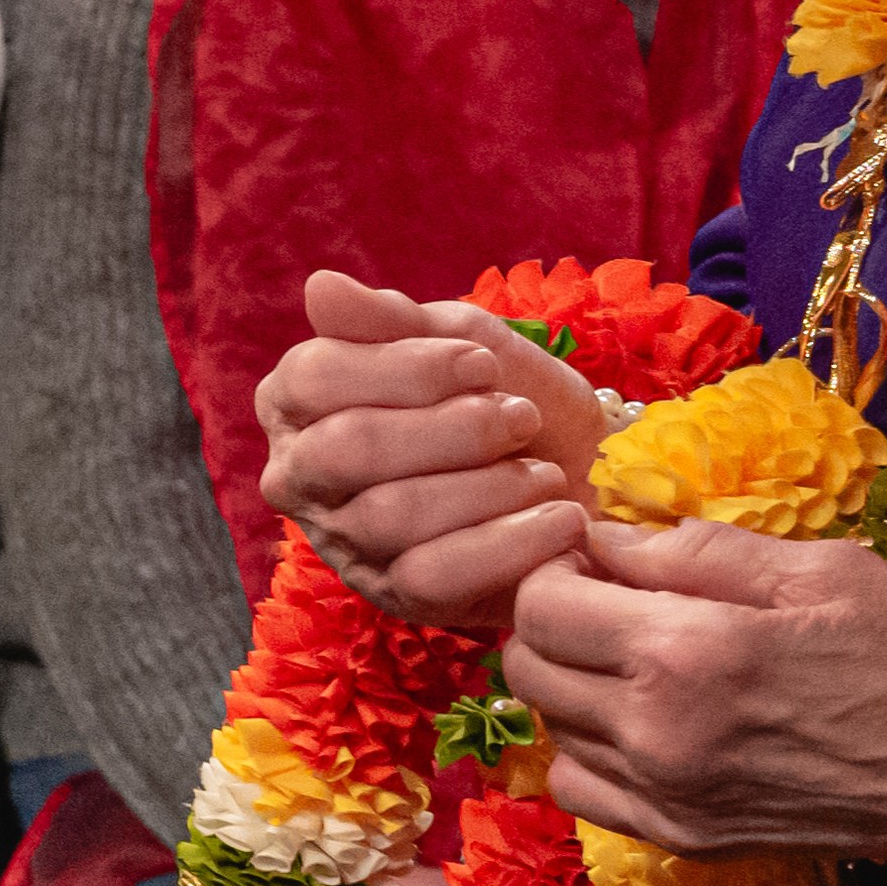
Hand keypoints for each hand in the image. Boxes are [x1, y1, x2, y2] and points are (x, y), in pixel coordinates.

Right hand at [259, 267, 618, 632]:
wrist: (588, 477)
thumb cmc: (511, 399)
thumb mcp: (464, 342)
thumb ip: (394, 320)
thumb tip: (320, 287)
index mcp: (298, 402)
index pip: (314, 378)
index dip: (406, 368)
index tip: (483, 364)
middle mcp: (299, 475)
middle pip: (345, 449)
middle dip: (452, 430)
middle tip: (519, 417)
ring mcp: (343, 542)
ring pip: (391, 516)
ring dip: (490, 486)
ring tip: (545, 472)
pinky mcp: (395, 598)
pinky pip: (434, 576)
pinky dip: (510, 543)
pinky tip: (558, 519)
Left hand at [508, 514, 886, 859]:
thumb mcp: (819, 567)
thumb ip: (695, 551)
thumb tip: (605, 537)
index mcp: (687, 651)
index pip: (540, 604)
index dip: (556, 567)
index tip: (597, 557)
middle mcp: (658, 734)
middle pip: (528, 667)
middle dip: (553, 621)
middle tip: (611, 600)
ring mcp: (669, 797)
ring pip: (549, 729)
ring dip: (571, 685)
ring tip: (635, 658)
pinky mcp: (689, 839)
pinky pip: (585, 791)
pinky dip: (592, 752)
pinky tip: (644, 722)